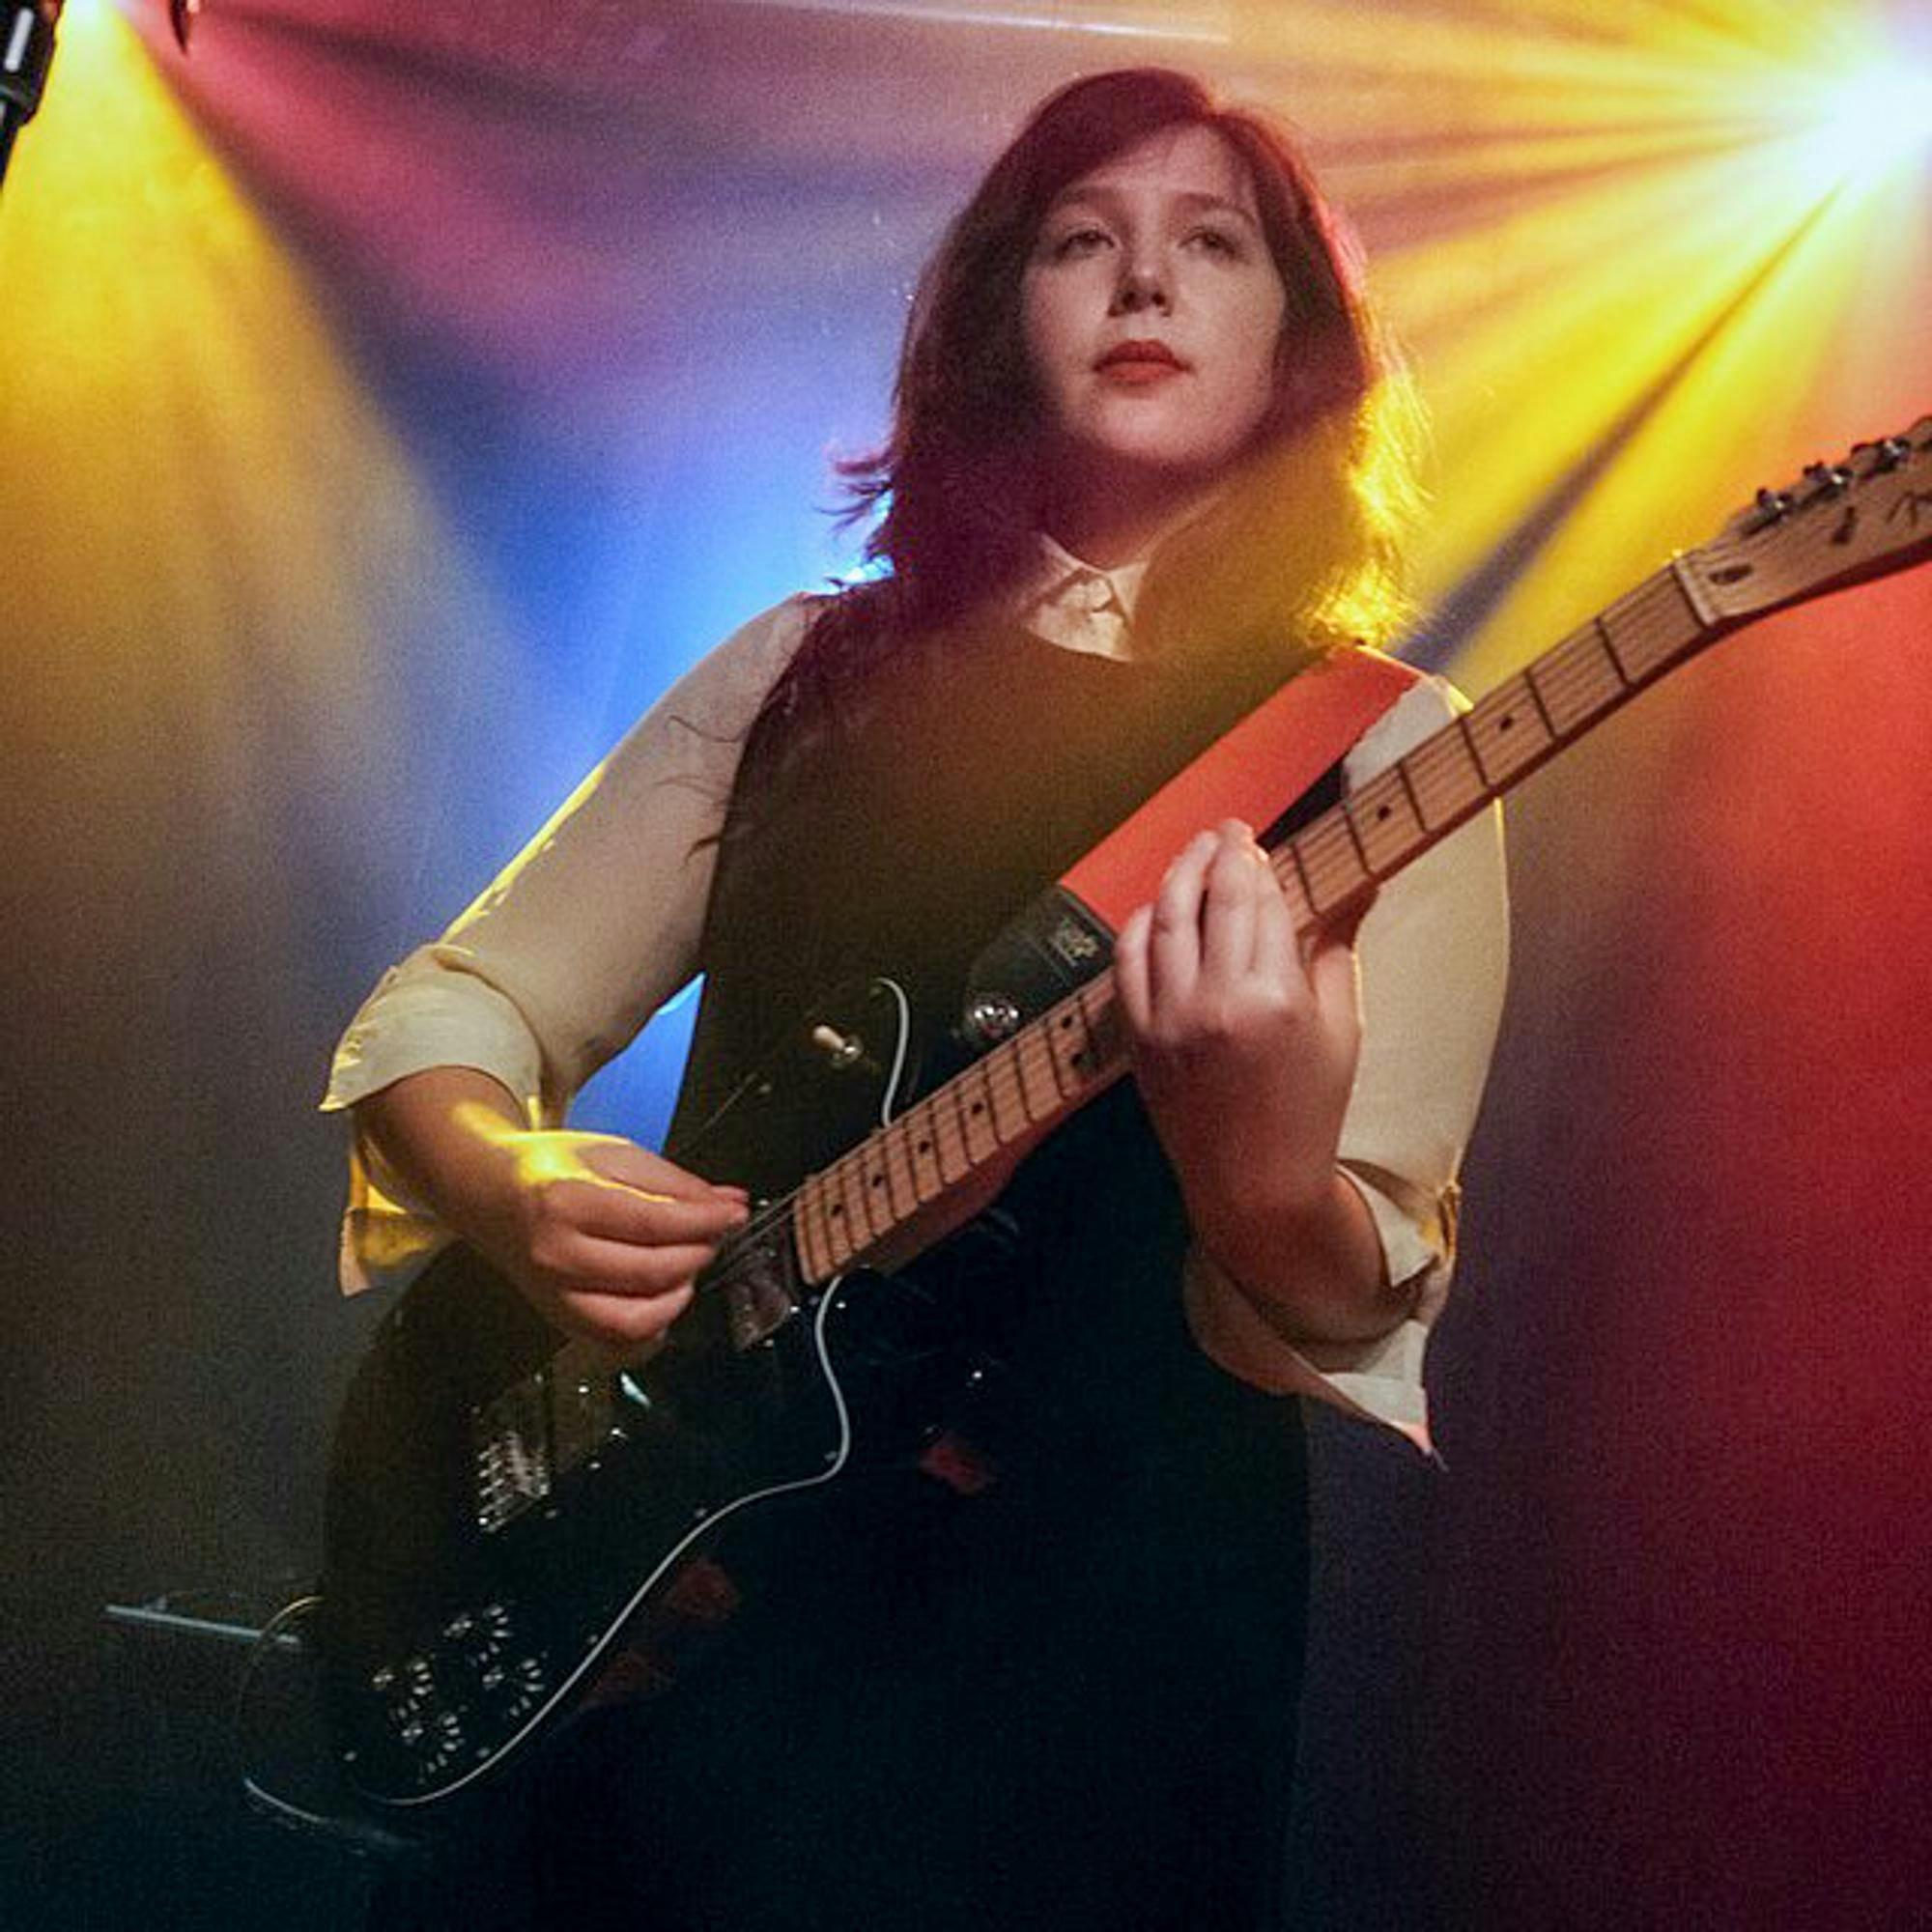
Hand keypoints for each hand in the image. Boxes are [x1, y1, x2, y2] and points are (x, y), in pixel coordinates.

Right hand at [470, 1125, 747, 1351]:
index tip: (734, 1213)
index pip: (654, 1222)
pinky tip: (662, 1296)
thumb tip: (726, 1203)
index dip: (706, 1221)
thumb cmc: (549, 1171)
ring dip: (677, 1295)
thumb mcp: (613, 1154)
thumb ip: (674, 1182)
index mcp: (566, 1203)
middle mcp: (555, 1256)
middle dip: (697, 1253)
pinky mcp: (559, 1320)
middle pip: (650, 1271)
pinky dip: (651, 1326)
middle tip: (712, 1234)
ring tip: (685, 1263)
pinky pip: (615, 1342)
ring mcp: (554, 1295)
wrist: (489, 1195)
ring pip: (633, 1320)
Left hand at [1113, 820, 1365, 1223]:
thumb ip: (1337, 948)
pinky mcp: (1140, 1037)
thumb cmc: (1311, 1108)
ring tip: (1193, 854)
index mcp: (1275, 997)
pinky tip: (1157, 908)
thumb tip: (1359, 885)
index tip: (1256, 840)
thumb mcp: (1340, 1028)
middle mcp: (1216, 1001)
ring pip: (1163, 919)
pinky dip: (1140, 925)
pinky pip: (1128, 961)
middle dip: (1219, 851)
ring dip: (1177, 876)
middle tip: (1227, 830)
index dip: (1256, 860)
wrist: (1256, 1184)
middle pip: (1211, 897)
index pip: (1260, 900)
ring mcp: (1169, 1019)